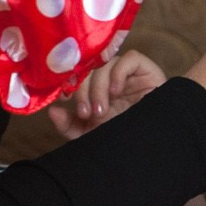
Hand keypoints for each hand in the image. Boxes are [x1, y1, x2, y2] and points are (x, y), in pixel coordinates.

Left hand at [48, 49, 166, 138]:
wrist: (154, 146)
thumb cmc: (124, 140)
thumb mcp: (90, 135)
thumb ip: (70, 125)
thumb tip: (52, 111)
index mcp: (97, 90)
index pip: (79, 75)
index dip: (70, 83)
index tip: (64, 100)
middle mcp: (111, 79)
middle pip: (90, 69)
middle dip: (84, 91)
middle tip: (87, 113)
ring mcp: (128, 74)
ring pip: (105, 64)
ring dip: (98, 87)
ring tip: (102, 110)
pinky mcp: (146, 69)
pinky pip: (129, 59)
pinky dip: (118, 73)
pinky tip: (116, 92)